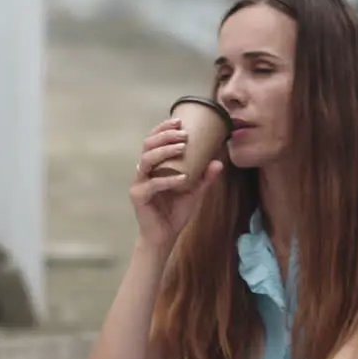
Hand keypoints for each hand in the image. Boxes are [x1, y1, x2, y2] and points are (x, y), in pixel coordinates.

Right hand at [130, 118, 224, 249]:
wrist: (164, 237)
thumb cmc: (175, 212)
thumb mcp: (194, 192)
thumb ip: (204, 177)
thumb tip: (219, 162)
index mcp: (153, 167)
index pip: (153, 141)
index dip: (163, 129)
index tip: (179, 121)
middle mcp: (143, 172)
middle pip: (148, 145)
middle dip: (165, 136)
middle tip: (183, 134)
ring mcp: (139, 183)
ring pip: (147, 160)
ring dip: (164, 151)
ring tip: (182, 148)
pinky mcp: (139, 197)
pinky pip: (153, 184)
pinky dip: (168, 180)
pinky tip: (183, 178)